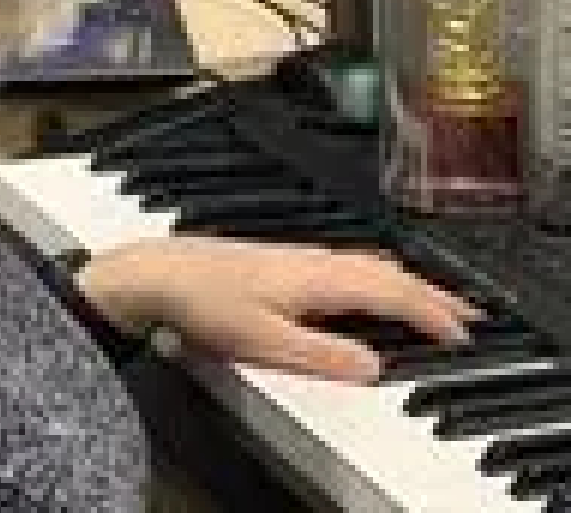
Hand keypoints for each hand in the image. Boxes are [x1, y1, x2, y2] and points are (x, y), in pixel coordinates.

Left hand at [76, 235, 481, 382]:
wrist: (157, 274)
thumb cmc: (204, 303)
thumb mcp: (266, 342)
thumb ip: (323, 357)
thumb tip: (375, 366)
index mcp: (316, 277)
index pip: (387, 291)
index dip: (428, 312)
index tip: (460, 333)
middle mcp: (310, 260)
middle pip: (383, 271)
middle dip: (428, 292)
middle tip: (467, 313)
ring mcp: (295, 257)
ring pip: (365, 264)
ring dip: (403, 281)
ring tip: (430, 298)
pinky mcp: (281, 261)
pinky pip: (345, 263)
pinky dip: (374, 275)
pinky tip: (368, 282)